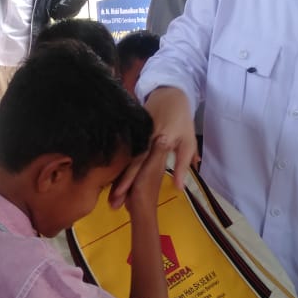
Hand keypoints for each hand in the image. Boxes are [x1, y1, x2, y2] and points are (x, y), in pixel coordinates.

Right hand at [109, 87, 196, 208]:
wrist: (169, 94)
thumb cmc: (181, 122)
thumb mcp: (187, 143)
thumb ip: (182, 165)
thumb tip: (178, 188)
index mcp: (155, 141)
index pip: (139, 164)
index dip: (129, 180)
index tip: (120, 195)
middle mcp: (142, 138)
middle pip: (127, 165)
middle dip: (119, 184)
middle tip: (112, 203)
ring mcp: (134, 135)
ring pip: (124, 160)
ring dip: (117, 178)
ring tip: (110, 196)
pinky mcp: (130, 133)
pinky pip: (124, 152)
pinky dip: (119, 167)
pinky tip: (112, 180)